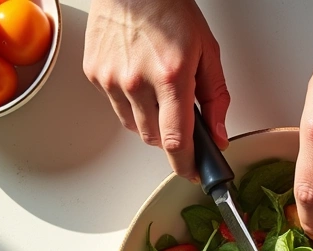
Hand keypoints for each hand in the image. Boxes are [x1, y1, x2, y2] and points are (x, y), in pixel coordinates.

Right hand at [83, 0, 230, 179]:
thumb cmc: (169, 9)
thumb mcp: (207, 51)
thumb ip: (216, 97)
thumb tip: (218, 133)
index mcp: (170, 75)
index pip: (176, 140)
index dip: (186, 164)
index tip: (193, 173)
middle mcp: (137, 81)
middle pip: (154, 139)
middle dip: (170, 137)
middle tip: (179, 117)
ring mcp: (112, 79)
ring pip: (133, 126)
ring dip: (149, 120)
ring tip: (157, 88)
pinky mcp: (95, 74)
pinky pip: (115, 105)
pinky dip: (129, 100)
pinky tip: (137, 75)